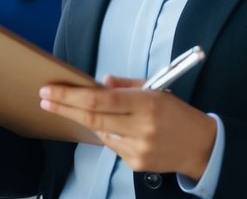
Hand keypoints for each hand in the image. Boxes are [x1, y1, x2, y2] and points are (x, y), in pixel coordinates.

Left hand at [39, 75, 216, 180]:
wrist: (201, 145)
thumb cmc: (175, 113)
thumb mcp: (155, 89)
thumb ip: (125, 86)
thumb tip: (101, 82)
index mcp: (146, 103)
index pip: (99, 99)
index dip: (70, 95)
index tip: (49, 90)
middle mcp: (142, 127)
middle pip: (92, 118)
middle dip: (64, 108)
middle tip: (45, 100)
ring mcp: (139, 148)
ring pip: (100, 133)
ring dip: (87, 121)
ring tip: (82, 110)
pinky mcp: (137, 163)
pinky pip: (112, 146)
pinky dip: (107, 135)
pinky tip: (115, 128)